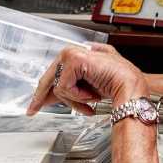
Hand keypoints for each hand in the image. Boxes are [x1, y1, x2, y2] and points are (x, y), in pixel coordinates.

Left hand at [27, 43, 147, 114]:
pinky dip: (78, 97)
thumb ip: (70, 88)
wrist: (131, 88)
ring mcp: (71, 54)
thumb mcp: (87, 88)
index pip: (53, 75)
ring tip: (90, 101)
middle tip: (32, 111)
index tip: (34, 105)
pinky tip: (92, 96)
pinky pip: (64, 87)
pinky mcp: (74, 60)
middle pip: (48, 79)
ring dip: (74, 100)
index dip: (42, 92)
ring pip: (57, 86)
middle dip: (42, 98)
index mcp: (75, 57)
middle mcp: (71, 52)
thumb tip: (49, 96)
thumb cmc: (118, 85)